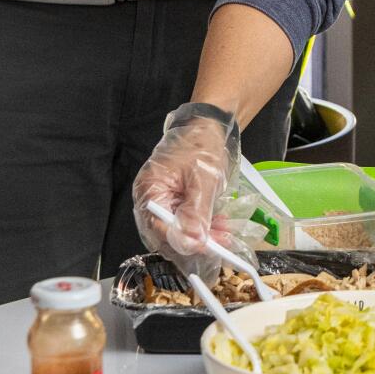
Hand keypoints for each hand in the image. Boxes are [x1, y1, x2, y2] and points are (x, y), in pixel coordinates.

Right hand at [132, 106, 244, 278]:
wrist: (207, 128)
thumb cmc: (201, 146)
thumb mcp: (203, 179)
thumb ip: (197, 212)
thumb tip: (193, 241)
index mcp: (149, 190)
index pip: (158, 226)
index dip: (181, 240)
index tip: (205, 246)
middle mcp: (151, 200)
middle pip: (167, 233)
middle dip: (195, 241)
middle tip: (221, 243)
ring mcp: (163, 202)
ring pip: (179, 230)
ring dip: (202, 235)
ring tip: (225, 233)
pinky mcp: (176, 203)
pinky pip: (186, 222)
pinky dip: (203, 226)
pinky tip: (220, 225)